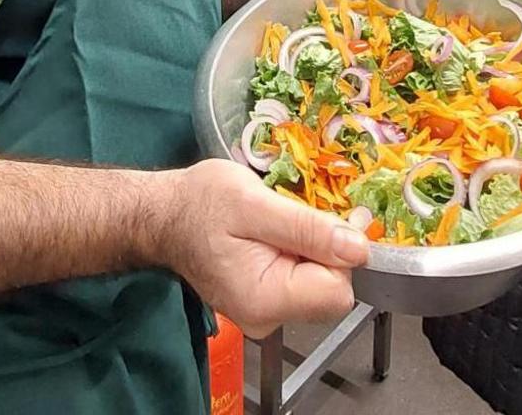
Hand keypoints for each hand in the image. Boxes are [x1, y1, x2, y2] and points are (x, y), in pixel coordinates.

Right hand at [150, 159, 368, 335]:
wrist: (161, 215)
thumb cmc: (199, 203)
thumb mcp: (254, 203)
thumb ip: (308, 228)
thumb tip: (360, 250)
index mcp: (265, 300)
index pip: (337, 290)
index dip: (338, 253)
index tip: (319, 219)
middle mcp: (266, 319)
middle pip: (331, 290)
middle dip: (324, 250)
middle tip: (291, 217)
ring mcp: (264, 314)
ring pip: (319, 284)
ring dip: (310, 249)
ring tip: (276, 224)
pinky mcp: (263, 303)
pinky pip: (301, 281)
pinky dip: (297, 255)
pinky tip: (273, 235)